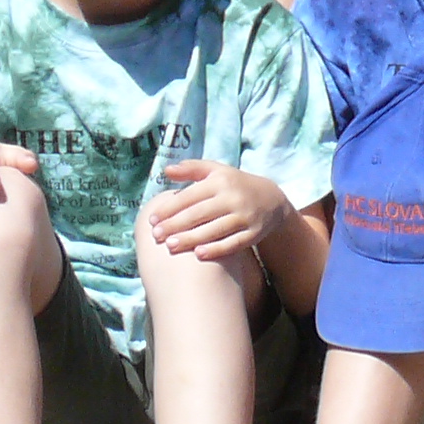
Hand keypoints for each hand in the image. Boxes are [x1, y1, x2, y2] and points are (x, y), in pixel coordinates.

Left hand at [149, 160, 291, 262]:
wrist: (271, 199)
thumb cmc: (234, 185)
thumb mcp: (216, 171)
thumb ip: (191, 169)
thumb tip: (166, 170)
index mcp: (221, 180)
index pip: (190, 196)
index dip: (169, 208)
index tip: (152, 219)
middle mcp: (233, 197)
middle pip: (200, 214)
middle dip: (175, 225)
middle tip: (156, 236)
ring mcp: (245, 216)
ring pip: (214, 230)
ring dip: (191, 238)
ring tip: (170, 246)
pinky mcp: (254, 233)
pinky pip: (233, 243)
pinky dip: (216, 249)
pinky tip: (198, 254)